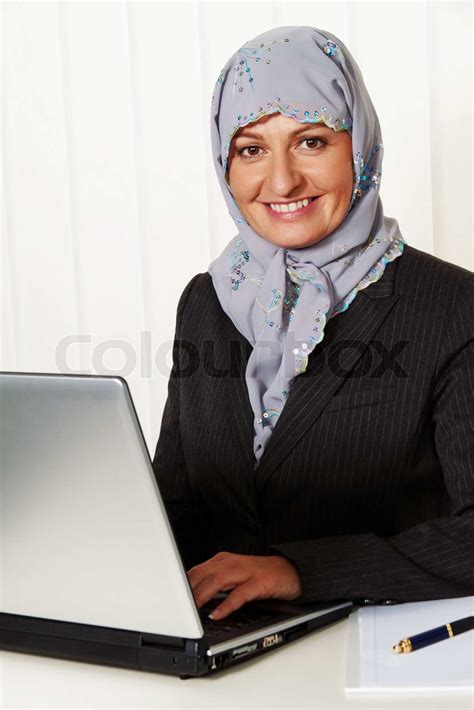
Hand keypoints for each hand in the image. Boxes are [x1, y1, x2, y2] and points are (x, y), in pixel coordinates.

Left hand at [186, 551, 302, 620]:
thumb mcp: (233, 576)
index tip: (168, 599)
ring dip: (202, 596)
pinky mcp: (259, 582)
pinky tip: (217, 614)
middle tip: (175, 608)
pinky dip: (226, 605)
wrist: (290, 570)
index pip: (195, 571)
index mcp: (222, 560)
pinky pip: (239, 594)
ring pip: (217, 581)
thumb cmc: (259, 575)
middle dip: (187, 591)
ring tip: (191, 611)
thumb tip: (190, 599)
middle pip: (202, 574)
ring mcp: (245, 571)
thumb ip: (214, 583)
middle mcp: (231, 563)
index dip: (180, 585)